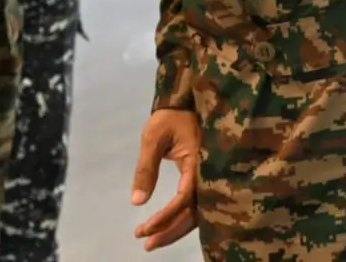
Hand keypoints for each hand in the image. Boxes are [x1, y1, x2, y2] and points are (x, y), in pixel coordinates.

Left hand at [131, 110, 201, 250]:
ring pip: (197, 211)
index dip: (165, 216)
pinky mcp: (204, 176)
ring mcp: (208, 175)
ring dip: (175, 228)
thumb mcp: (153, 138)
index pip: (184, 197)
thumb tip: (137, 201)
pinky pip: (196, 203)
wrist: (185, 101)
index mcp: (198, 161)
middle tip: (146, 243)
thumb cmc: (169, 117)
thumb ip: (146, 169)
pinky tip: (166, 226)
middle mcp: (208, 172)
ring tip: (151, 240)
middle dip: (170, 230)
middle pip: (194, 212)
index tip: (144, 229)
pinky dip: (181, 217)